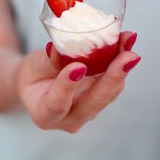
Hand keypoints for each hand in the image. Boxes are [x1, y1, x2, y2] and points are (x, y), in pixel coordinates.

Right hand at [16, 31, 139, 132]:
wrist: (39, 82)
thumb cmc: (32, 75)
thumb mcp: (32, 66)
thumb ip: (46, 61)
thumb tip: (59, 49)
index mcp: (45, 115)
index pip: (57, 105)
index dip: (68, 87)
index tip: (78, 66)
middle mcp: (70, 119)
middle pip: (93, 103)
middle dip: (112, 78)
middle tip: (128, 56)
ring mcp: (87, 110)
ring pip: (108, 93)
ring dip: (121, 67)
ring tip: (128, 41)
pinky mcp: (99, 98)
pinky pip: (112, 84)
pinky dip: (120, 63)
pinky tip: (126, 44)